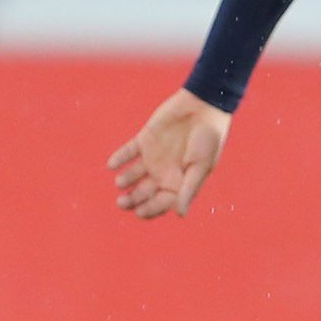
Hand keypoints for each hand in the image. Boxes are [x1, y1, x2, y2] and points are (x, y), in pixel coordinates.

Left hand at [108, 88, 230, 218]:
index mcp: (180, 181)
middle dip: (132, 200)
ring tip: (121, 182)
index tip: (139, 213)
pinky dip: (119, 159)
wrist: (203, 106)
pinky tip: (112, 165)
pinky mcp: (145, 140)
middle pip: (143, 193)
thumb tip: (180, 214)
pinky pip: (128, 152)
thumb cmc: (208, 138)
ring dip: (124, 181)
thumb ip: (188, 189)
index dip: (149, 210)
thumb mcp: (201, 166)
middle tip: (122, 203)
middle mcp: (165, 172)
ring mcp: (153, 157)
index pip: (161, 203)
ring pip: (133, 175)